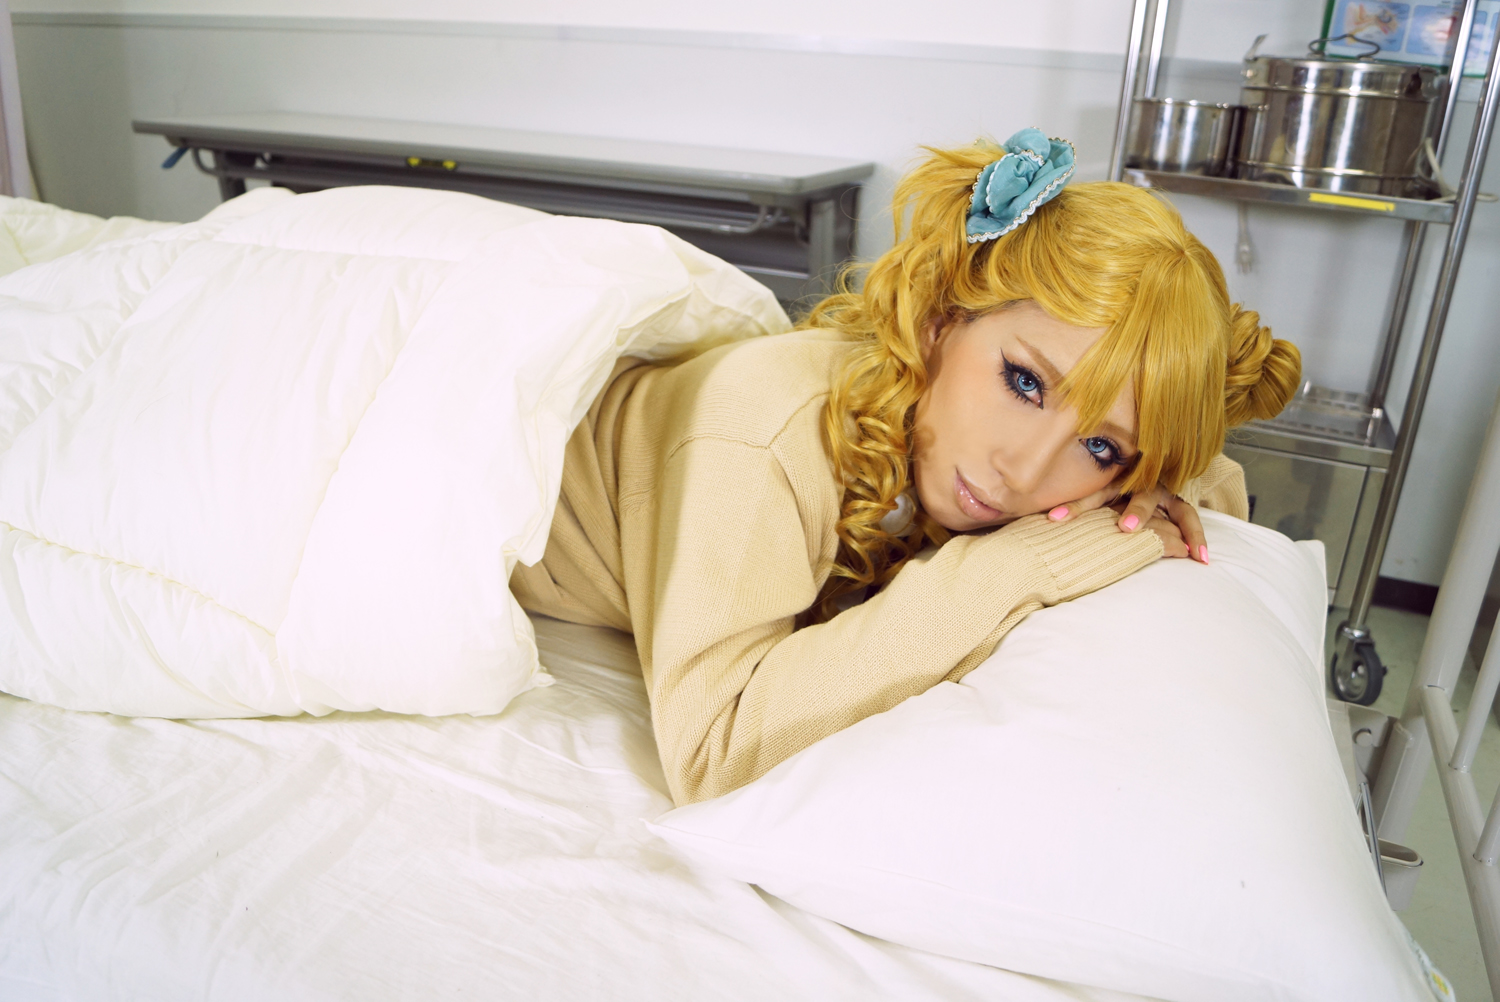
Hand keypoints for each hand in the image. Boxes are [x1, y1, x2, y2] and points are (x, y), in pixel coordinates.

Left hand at [1046, 484, 1207, 562]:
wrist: (1145, 464)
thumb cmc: (1108, 497)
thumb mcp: (1092, 500)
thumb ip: (1071, 510)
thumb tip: (1031, 523)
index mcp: (1110, 483)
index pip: (1092, 494)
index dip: (1075, 507)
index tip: (1054, 520)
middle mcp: (1134, 483)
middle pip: (1130, 493)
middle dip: (1129, 510)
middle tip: (1124, 528)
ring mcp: (1158, 490)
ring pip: (1159, 501)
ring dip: (1159, 519)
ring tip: (1162, 540)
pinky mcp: (1177, 502)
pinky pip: (1189, 518)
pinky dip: (1196, 537)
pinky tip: (1200, 558)